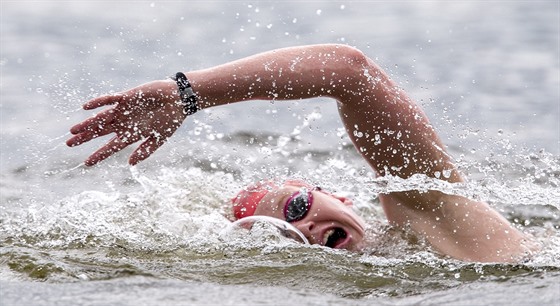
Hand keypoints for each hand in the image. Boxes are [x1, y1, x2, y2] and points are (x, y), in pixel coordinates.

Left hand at [67, 80, 186, 165]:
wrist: (179, 99)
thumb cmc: (171, 119)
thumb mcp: (159, 138)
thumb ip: (145, 150)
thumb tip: (130, 164)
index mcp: (132, 134)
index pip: (112, 146)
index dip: (100, 154)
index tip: (87, 163)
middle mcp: (124, 122)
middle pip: (100, 132)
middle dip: (85, 138)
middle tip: (69, 143)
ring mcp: (124, 110)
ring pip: (101, 117)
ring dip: (88, 123)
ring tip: (73, 130)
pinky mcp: (127, 97)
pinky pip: (109, 99)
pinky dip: (98, 102)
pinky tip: (86, 107)